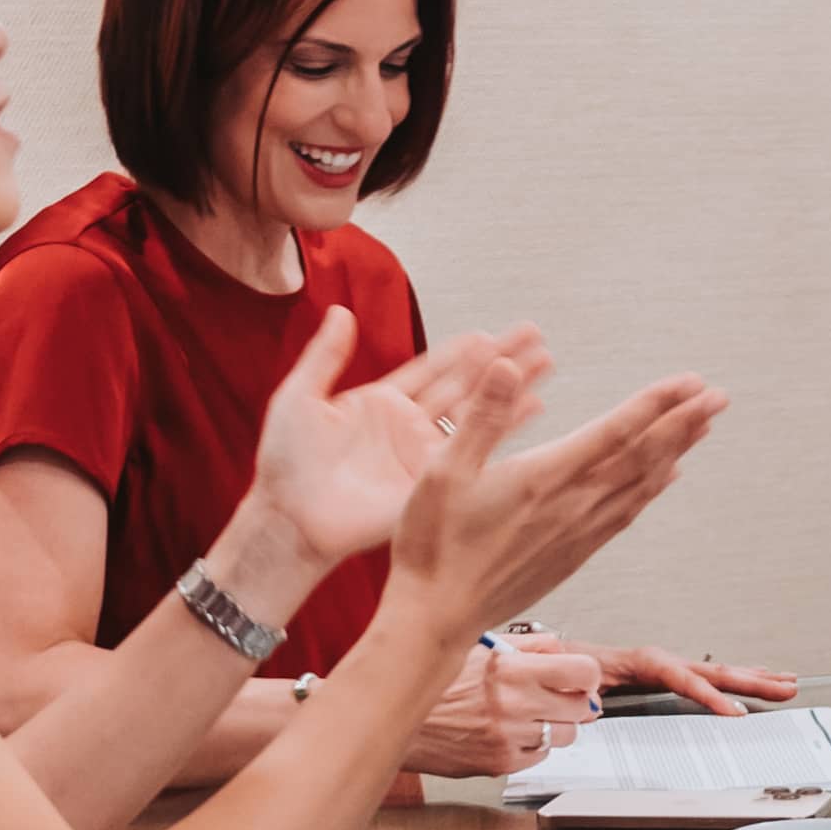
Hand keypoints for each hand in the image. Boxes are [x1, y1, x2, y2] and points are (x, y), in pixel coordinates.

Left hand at [245, 317, 549, 578]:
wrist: (288, 517)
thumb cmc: (285, 464)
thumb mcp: (299, 397)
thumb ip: (324, 356)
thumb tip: (341, 312)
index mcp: (381, 403)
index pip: (431, 369)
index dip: (461, 351)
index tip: (491, 333)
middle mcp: (409, 427)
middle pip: (464, 385)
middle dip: (499, 360)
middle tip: (535, 335)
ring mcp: (423, 455)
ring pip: (476, 413)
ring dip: (510, 388)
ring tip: (545, 364)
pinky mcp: (432, 482)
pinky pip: (473, 451)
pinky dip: (504, 429)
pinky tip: (532, 408)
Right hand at [393, 375, 728, 645]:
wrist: (437, 618)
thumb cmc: (433, 547)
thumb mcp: (443, 472)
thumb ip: (482, 416)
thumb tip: (508, 367)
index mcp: (544, 478)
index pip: (616, 432)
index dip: (657, 404)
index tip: (690, 383)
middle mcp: (572, 506)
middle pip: (643, 456)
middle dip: (683, 421)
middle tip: (717, 395)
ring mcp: (578, 533)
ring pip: (642, 485)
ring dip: (676, 451)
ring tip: (702, 426)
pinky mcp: (574, 555)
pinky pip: (626, 515)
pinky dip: (652, 490)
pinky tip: (666, 478)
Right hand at [406, 634, 606, 778]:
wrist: (398, 718)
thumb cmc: (436, 682)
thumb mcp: (481, 648)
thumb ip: (528, 646)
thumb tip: (562, 650)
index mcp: (512, 669)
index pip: (584, 673)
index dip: (585, 676)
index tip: (579, 677)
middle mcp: (514, 704)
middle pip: (583, 708)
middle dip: (574, 701)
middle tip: (557, 697)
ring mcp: (509, 737)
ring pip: (566, 736)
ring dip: (555, 725)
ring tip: (527, 714)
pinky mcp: (501, 763)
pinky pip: (540, 756)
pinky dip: (533, 745)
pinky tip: (510, 731)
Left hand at [570, 643, 800, 713]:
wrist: (567, 657)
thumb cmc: (576, 672)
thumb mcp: (579, 685)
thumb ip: (587, 698)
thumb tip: (593, 709)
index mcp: (647, 663)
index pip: (687, 682)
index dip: (713, 698)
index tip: (738, 715)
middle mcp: (666, 660)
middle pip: (716, 672)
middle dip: (754, 682)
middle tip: (787, 689)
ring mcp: (673, 665)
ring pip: (721, 671)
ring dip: (756, 678)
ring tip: (788, 683)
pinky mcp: (674, 672)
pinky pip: (713, 675)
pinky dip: (739, 676)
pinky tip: (760, 678)